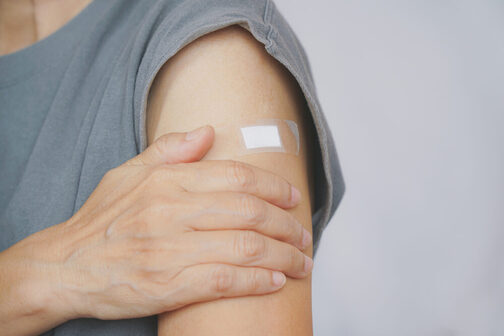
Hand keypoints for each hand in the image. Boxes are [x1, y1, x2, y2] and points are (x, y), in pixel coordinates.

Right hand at [46, 125, 311, 320]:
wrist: (64, 266)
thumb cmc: (100, 220)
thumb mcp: (128, 173)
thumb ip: (170, 149)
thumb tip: (209, 130)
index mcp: (167, 182)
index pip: (237, 177)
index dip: (274, 187)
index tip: (293, 198)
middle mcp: (171, 212)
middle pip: (249, 212)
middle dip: (287, 224)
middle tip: (304, 233)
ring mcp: (170, 250)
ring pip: (245, 248)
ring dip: (283, 255)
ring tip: (302, 261)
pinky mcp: (167, 286)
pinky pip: (225, 281)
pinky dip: (257, 281)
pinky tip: (275, 280)